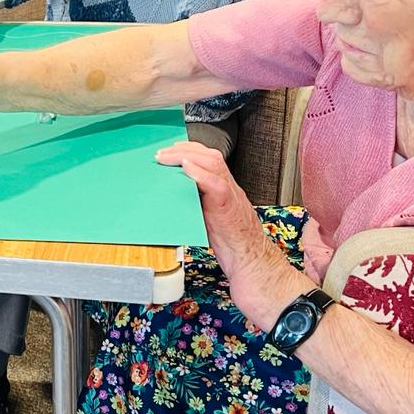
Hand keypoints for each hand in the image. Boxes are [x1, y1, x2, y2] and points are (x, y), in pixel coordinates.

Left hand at [154, 141, 305, 325]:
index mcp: (225, 190)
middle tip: (161, 153)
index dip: (190, 150)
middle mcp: (230, 188)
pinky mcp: (229, 209)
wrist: (253, 265)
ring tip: (166, 158)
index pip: (210, 159)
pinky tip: (185, 169)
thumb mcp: (210, 219)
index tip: (169, 150)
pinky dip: (200, 174)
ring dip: (186, 157)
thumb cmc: (232, 247)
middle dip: (183, 149)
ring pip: (213, 164)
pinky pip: (216, 184)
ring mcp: (231, 196)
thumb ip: (197, 204)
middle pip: (210, 155)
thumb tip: (171, 198)